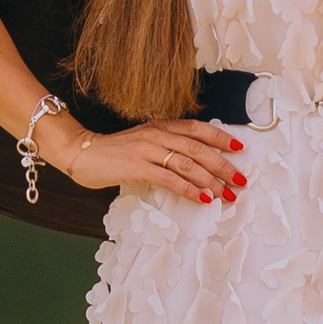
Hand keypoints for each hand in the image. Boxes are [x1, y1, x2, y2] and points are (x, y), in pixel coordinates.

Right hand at [36, 112, 248, 205]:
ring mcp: (147, 150)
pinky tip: (202, 197)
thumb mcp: (144, 140)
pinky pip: (169, 179)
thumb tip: (194, 159)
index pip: (198, 129)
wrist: (82, 152)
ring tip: (227, 193)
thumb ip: (166, 144)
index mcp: (161, 125)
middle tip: (240, 179)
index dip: (220, 138)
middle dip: (223, 165)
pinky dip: (189, 189)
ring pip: (188, 164)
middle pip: (199, 149)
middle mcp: (157, 134)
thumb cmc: (115, 151)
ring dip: (211, 180)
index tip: (239, 148)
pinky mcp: (137, 167)